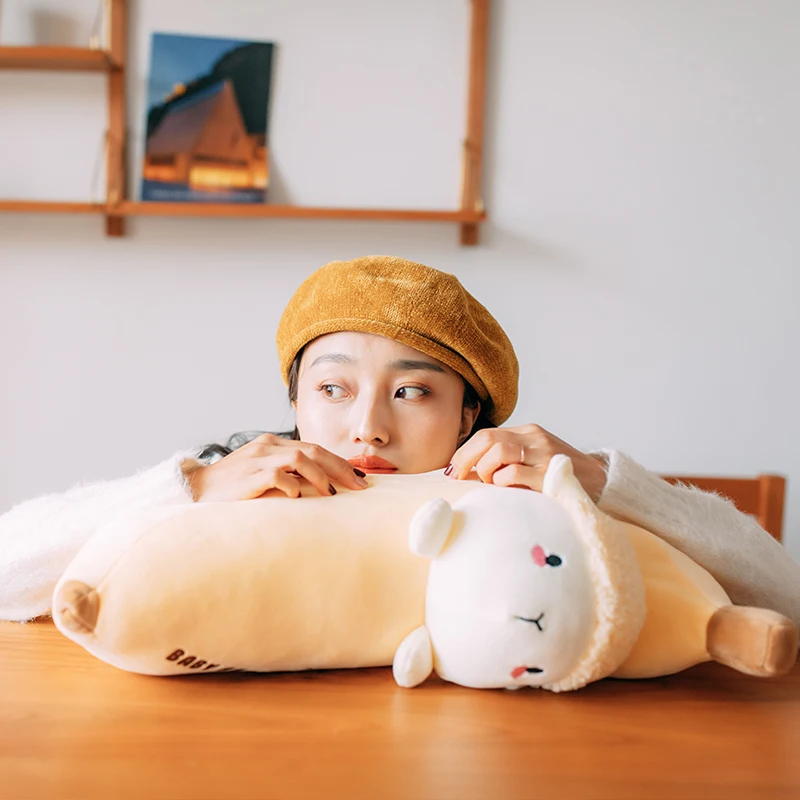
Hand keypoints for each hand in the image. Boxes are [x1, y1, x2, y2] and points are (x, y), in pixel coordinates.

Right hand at [185, 434, 369, 501]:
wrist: (194, 492)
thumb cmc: (232, 489)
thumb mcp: (262, 476)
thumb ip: (286, 476)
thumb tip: (319, 489)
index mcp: (272, 444)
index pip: (314, 448)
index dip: (339, 462)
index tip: (359, 478)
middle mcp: (268, 446)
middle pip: (314, 451)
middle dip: (341, 468)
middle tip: (360, 485)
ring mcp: (258, 459)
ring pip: (301, 458)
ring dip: (322, 476)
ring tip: (333, 493)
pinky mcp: (250, 475)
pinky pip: (280, 475)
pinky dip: (294, 485)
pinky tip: (300, 497)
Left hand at [446, 424, 607, 501]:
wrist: (602, 483)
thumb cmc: (560, 477)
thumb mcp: (535, 461)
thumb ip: (509, 462)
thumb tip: (470, 475)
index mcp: (528, 433)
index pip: (486, 435)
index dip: (464, 452)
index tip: (453, 471)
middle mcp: (535, 439)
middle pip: (488, 439)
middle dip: (466, 459)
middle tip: (458, 478)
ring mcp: (543, 454)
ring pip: (498, 452)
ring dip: (486, 472)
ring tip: (493, 486)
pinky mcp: (549, 474)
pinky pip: (513, 474)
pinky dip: (502, 484)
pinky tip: (507, 491)